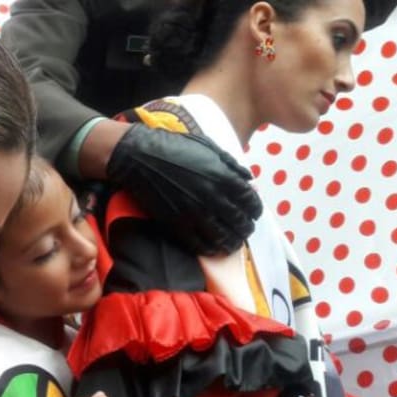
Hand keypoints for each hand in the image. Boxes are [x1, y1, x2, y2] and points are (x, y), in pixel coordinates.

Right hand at [106, 124, 261, 255]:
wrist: (141, 157)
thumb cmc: (176, 147)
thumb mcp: (209, 148)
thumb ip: (231, 165)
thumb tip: (249, 180)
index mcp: (224, 177)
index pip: (250, 201)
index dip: (255, 210)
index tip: (254, 213)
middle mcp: (213, 198)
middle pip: (239, 222)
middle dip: (246, 228)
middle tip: (245, 230)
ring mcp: (195, 213)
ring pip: (221, 237)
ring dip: (231, 242)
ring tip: (233, 243)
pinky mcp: (177, 223)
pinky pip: (198, 243)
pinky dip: (209, 248)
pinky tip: (214, 249)